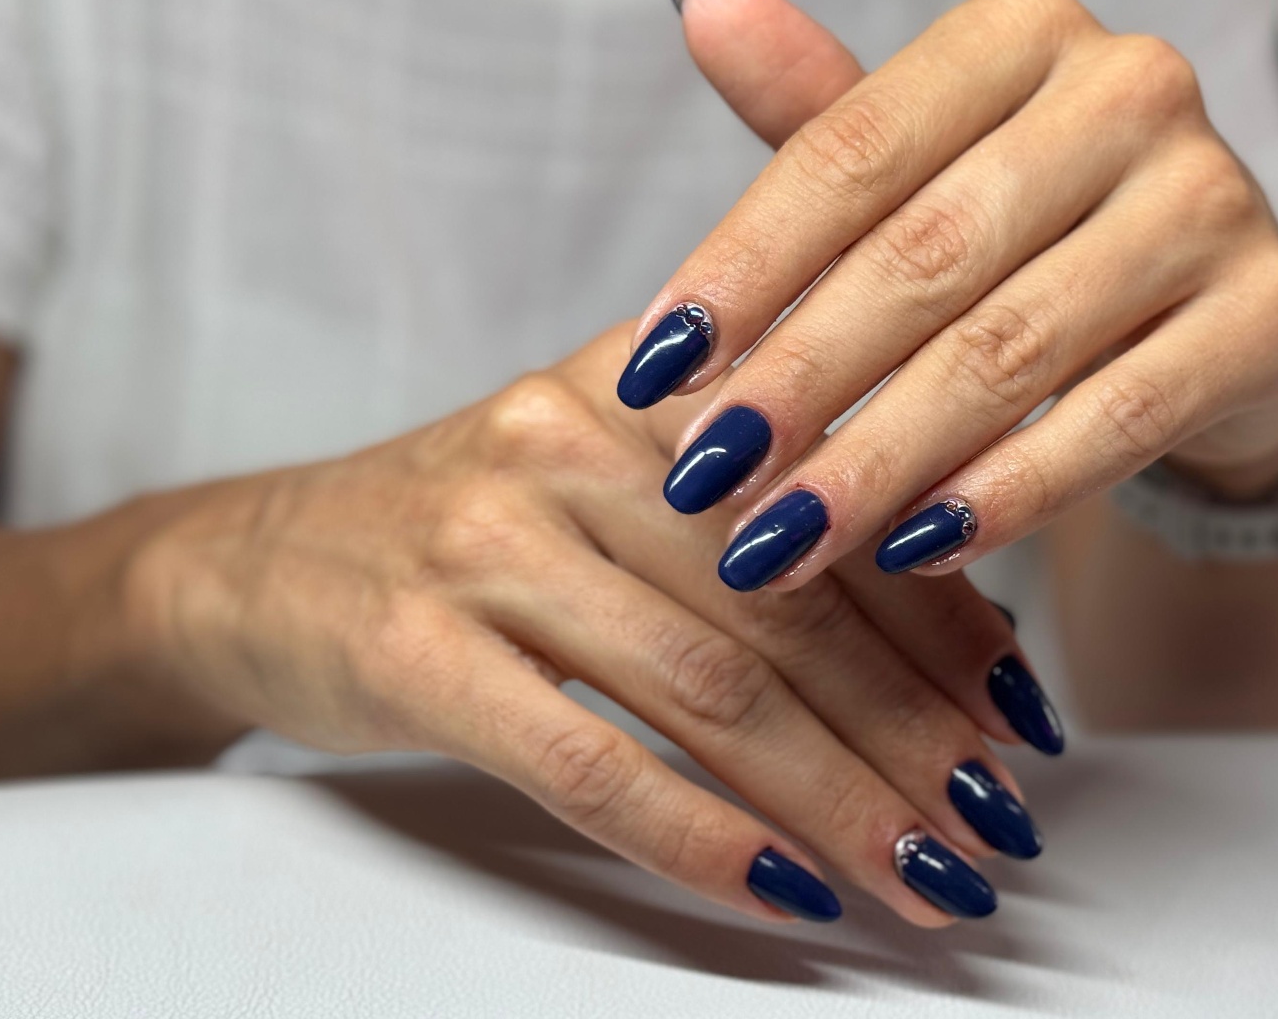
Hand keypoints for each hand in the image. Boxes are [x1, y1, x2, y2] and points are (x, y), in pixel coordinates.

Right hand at [120, 325, 1056, 925]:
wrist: (253, 566)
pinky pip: (585, 760)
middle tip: (995, 826)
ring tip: (924, 876)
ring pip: (707, 688)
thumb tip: (974, 635)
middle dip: (914, 732)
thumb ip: (776, 527)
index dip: (949, 622)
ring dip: (836, 798)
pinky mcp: (414, 647)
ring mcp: (488, 543)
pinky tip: (783, 890)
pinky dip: (698, 834)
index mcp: (650, 387)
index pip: (838, 507)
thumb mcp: (622, 488)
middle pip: (790, 607)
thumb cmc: (474, 534)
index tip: (1025, 724)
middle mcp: (575, 442)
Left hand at [618, 0, 1277, 590]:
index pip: (851, 152)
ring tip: (784, 540)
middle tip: (705, 482)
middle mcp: (1130, 87)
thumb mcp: (928, 173)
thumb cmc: (1041, 237)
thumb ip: (822, 116)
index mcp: (1022, 33)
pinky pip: (1118, 418)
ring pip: (1012, 349)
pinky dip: (1009, 493)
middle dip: (801, 383)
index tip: (653, 373)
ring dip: (881, 458)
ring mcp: (1215, 197)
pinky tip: (917, 550)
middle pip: (925, 255)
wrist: (1229, 320)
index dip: (742, 269)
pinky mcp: (1274, 315)